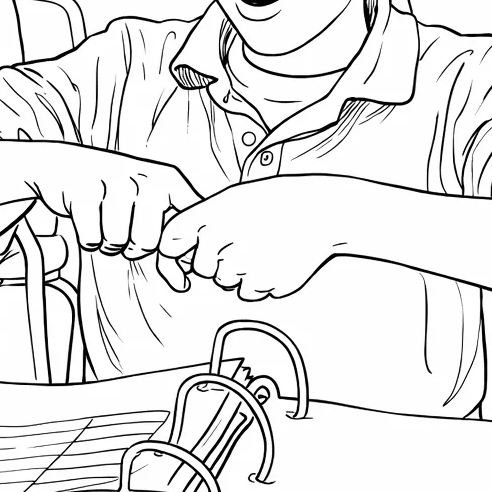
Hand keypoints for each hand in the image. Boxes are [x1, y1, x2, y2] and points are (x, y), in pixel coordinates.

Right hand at [30, 145, 200, 272]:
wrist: (63, 163)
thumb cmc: (115, 195)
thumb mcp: (151, 205)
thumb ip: (172, 240)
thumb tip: (184, 284)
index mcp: (169, 179)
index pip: (185, 229)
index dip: (173, 253)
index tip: (164, 256)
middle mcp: (145, 177)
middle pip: (147, 243)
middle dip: (132, 248)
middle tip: (122, 231)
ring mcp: (114, 180)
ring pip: (117, 242)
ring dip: (106, 243)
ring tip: (104, 223)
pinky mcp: (82, 189)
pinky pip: (90, 239)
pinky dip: (87, 239)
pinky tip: (86, 218)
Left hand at [158, 175, 357, 299]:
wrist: (321, 211)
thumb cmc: (276, 203)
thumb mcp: (234, 199)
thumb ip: (203, 223)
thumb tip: (177, 253)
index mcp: (212, 212)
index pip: (170, 242)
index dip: (170, 259)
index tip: (180, 267)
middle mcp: (223, 236)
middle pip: (202, 269)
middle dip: (217, 262)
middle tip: (245, 241)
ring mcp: (243, 262)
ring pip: (225, 283)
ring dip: (240, 272)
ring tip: (264, 247)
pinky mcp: (263, 282)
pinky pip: (248, 293)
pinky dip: (259, 282)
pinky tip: (275, 260)